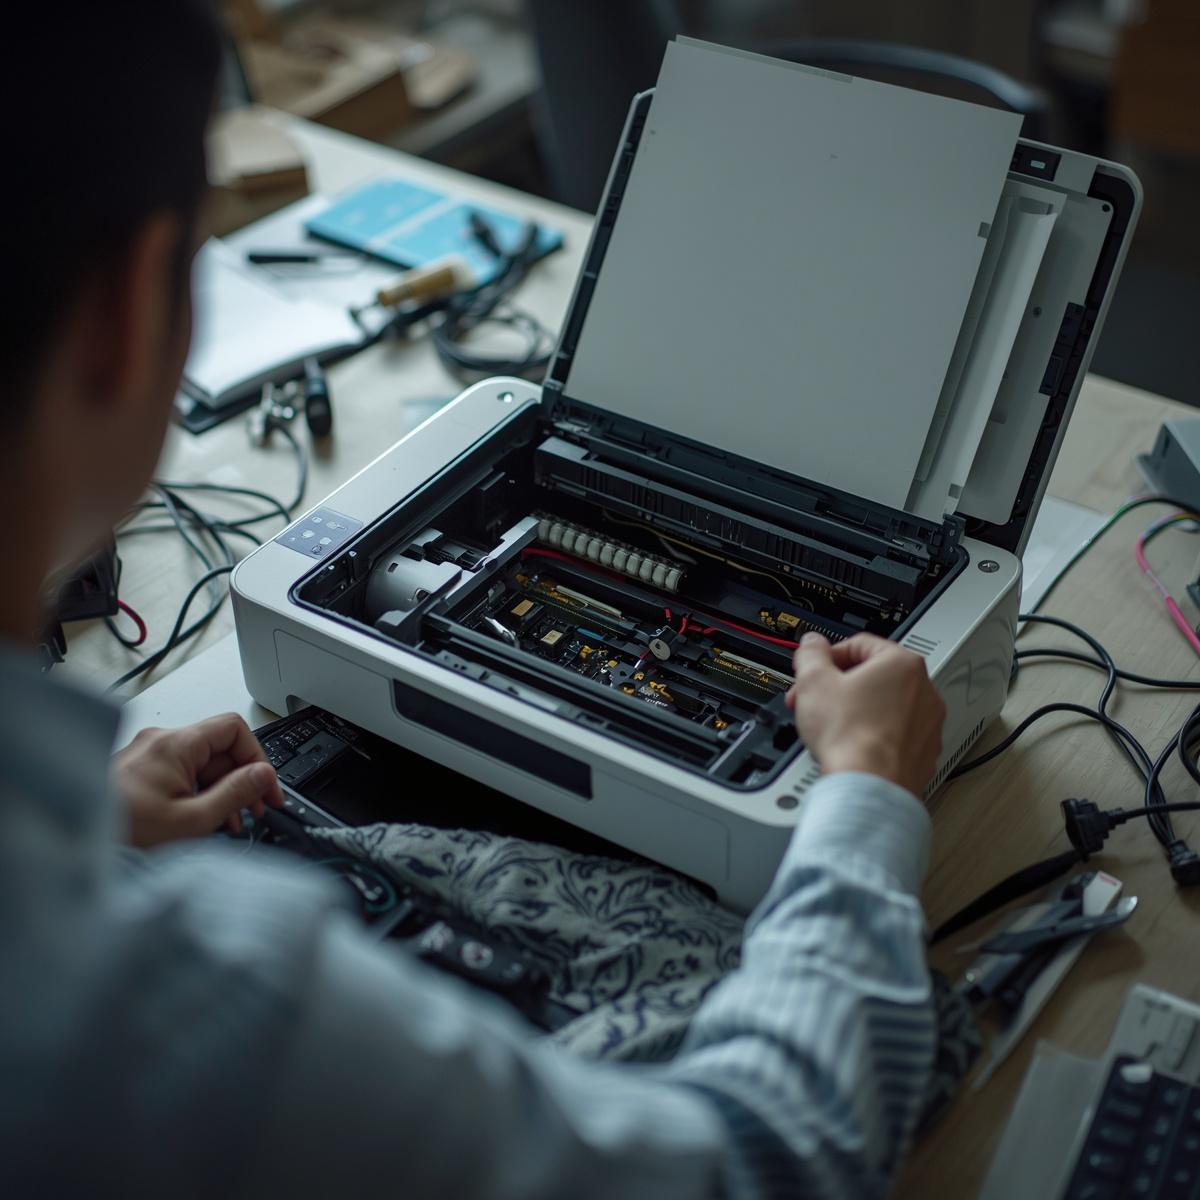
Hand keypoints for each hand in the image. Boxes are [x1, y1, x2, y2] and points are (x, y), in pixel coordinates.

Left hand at [112, 713, 283, 847]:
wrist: (75, 848)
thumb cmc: (123, 834)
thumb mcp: (193, 819)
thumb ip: (236, 793)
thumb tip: (264, 775)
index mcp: (173, 744)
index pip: (234, 728)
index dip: (257, 757)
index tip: (266, 786)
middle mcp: (159, 742)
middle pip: (218, 749)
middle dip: (240, 780)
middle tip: (253, 810)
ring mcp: (147, 756)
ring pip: (201, 765)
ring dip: (220, 791)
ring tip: (227, 823)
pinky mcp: (139, 772)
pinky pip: (180, 775)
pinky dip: (197, 794)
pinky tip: (202, 820)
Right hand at [787, 632, 945, 796]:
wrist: (869, 787)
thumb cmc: (849, 737)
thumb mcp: (813, 681)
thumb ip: (812, 654)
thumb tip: (813, 645)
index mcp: (902, 664)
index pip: (860, 644)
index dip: (828, 656)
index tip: (814, 669)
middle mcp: (924, 692)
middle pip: (873, 676)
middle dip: (838, 687)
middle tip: (814, 700)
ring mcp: (928, 725)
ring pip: (885, 706)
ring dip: (856, 711)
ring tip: (831, 726)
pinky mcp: (924, 754)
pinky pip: (894, 735)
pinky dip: (873, 736)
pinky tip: (850, 746)